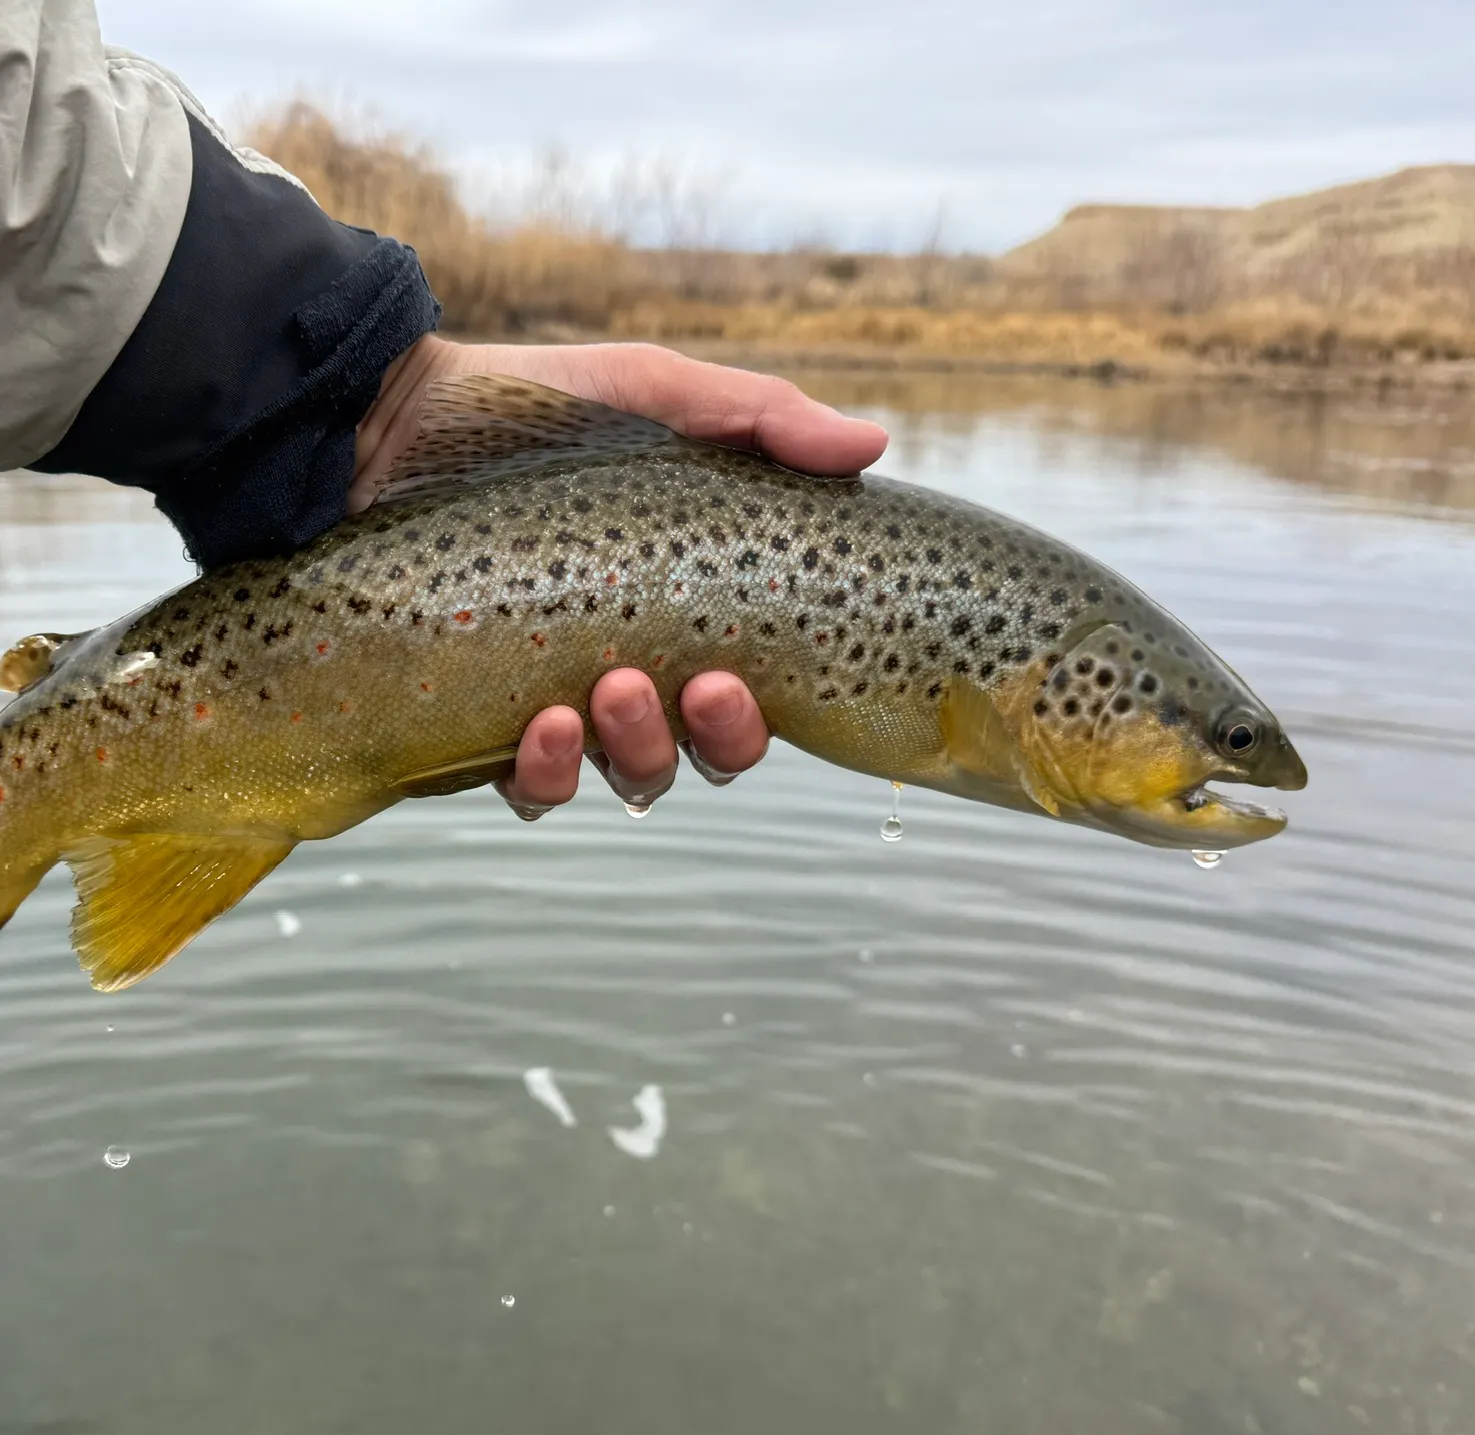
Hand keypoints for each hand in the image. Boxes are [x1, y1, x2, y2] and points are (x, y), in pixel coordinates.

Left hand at [352, 337, 888, 816]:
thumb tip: (875, 444)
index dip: (755, 714)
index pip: (746, 697)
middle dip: (711, 738)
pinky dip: (547, 775)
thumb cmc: (528, 407)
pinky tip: (541, 727)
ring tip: (604, 693)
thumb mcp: (653, 394)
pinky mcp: (477, 718)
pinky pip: (531, 787)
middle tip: (691, 686)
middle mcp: (627, 666)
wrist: (385, 417)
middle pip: (699, 753)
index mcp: (680, 610)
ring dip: (636, 751)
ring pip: (625, 774)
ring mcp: (554, 697)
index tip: (736, 676)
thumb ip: (759, 418)